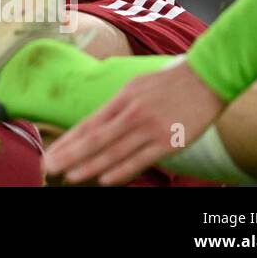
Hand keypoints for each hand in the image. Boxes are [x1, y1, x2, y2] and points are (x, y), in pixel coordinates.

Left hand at [42, 59, 227, 185]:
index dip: (68, 140)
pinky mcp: (169, 142)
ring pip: (114, 151)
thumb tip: (95, 123)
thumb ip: (117, 107)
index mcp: (122, 99)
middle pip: (95, 139)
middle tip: (50, 167)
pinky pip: (141, 159)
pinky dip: (122, 170)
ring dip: (90, 166)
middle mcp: (131, 114)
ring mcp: (149, 128)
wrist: (206, 78)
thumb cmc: (170, 83)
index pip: (88, 124)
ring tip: (70, 176)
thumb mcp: (136, 87)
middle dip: (70, 154)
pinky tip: (105, 179)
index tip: (51, 151)